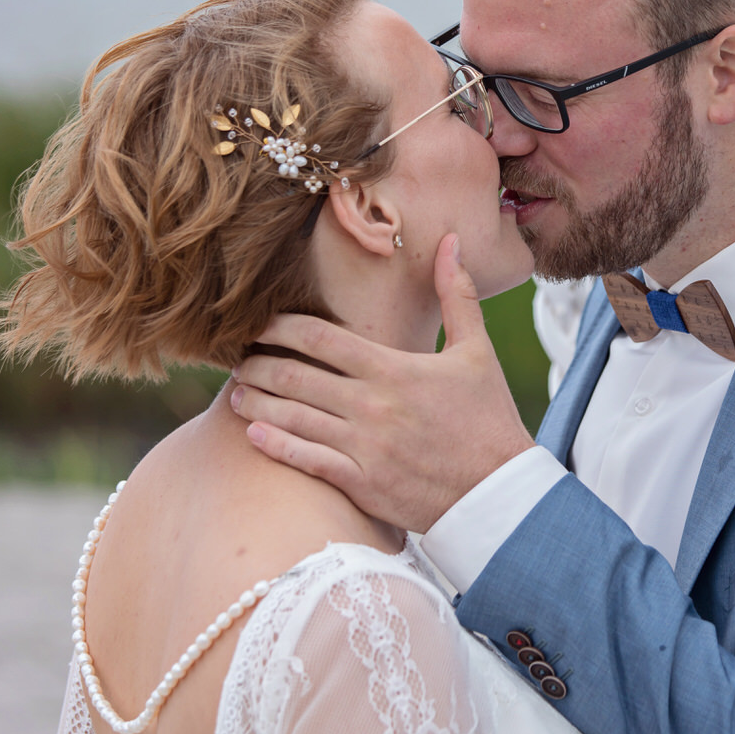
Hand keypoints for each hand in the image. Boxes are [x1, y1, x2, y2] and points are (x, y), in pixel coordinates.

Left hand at [229, 235, 534, 531]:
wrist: (498, 492)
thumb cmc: (488, 419)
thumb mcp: (477, 352)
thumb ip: (458, 295)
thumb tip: (451, 242)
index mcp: (393, 369)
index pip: (319, 337)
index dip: (279, 327)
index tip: (258, 324)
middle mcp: (371, 405)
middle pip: (293, 376)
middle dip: (256, 365)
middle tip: (236, 359)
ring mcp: (363, 446)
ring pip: (291, 418)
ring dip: (255, 403)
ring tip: (236, 394)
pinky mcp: (361, 483)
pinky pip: (306, 460)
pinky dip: (275, 445)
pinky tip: (253, 434)